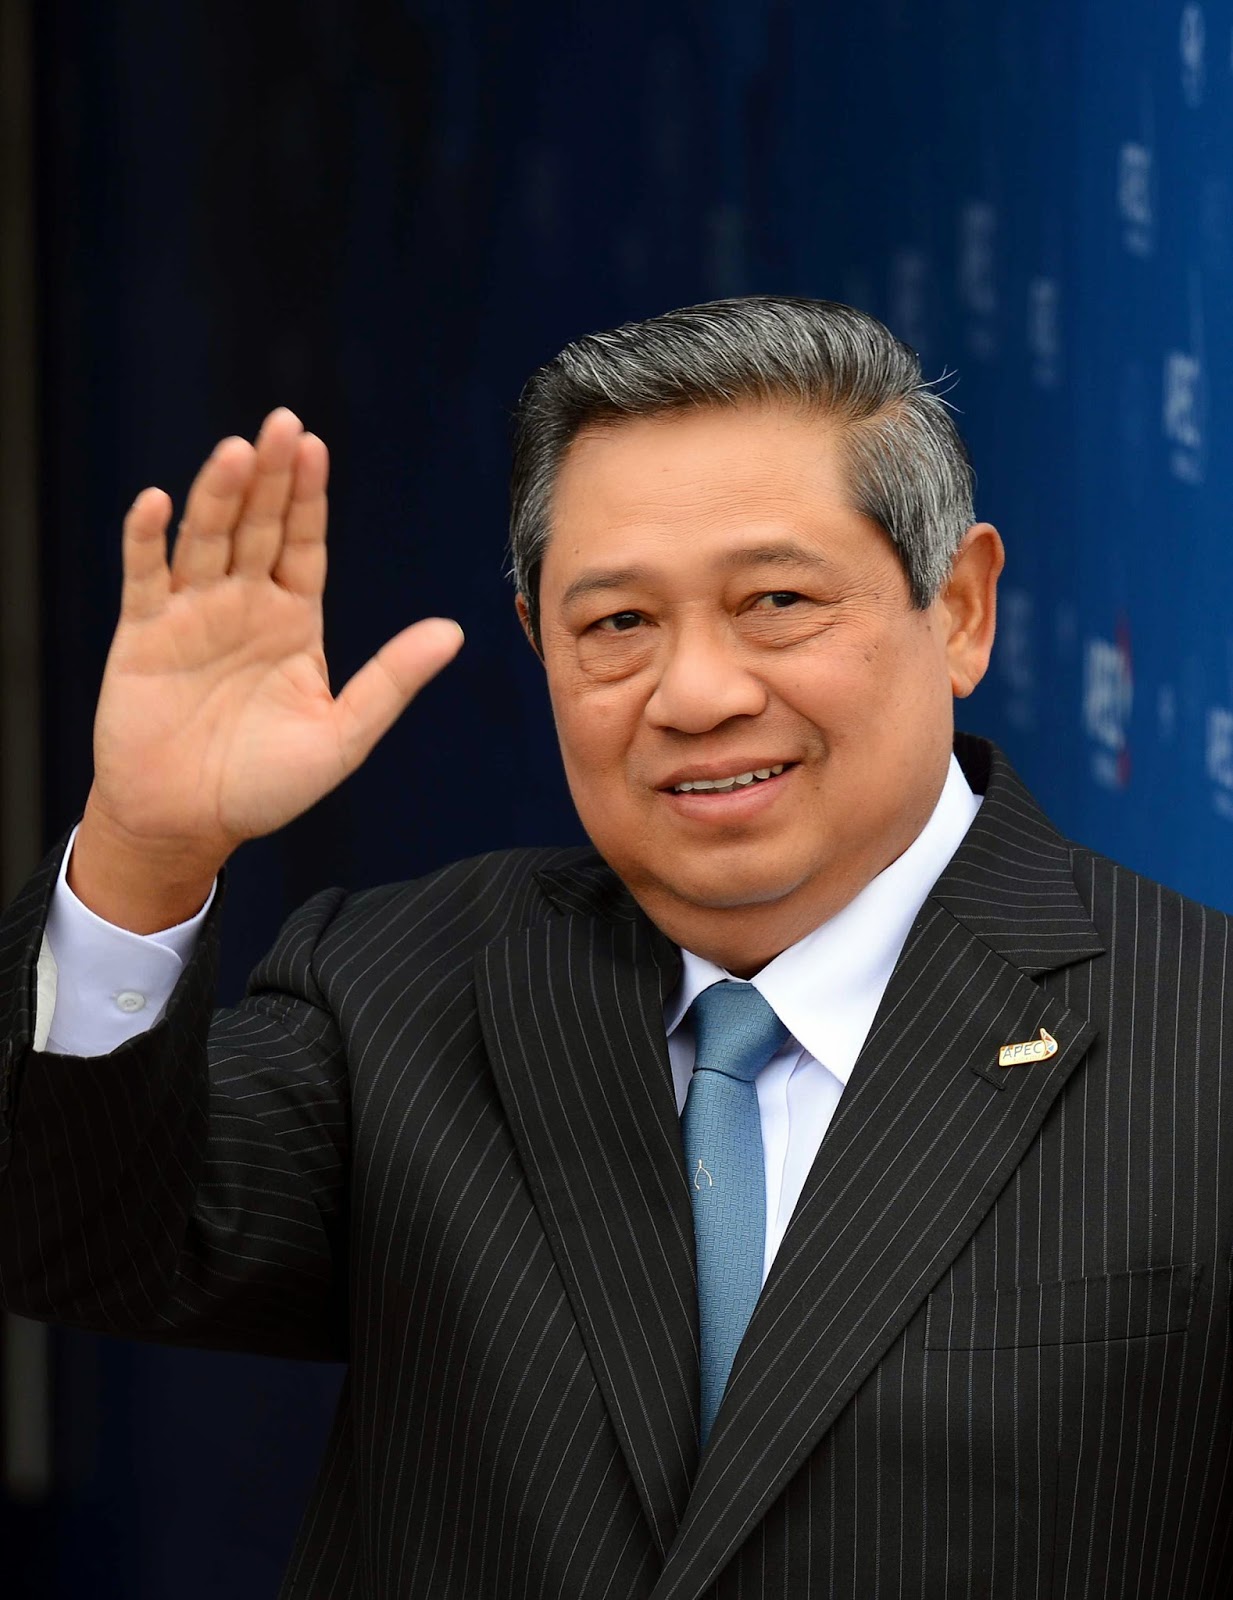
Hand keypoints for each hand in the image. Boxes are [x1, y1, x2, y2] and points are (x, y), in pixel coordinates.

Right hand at [71, 408, 463, 930]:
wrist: (191, 825)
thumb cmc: (266, 785)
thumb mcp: (343, 735)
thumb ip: (392, 680)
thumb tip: (454, 631)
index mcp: (293, 619)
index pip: (304, 542)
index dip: (309, 496)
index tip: (315, 446)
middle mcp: (242, 604)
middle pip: (257, 525)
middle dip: (270, 476)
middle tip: (282, 423)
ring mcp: (190, 615)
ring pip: (204, 540)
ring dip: (216, 495)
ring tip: (236, 452)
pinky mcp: (141, 636)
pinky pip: (144, 578)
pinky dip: (146, 541)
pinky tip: (157, 503)